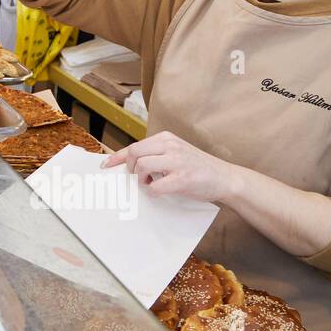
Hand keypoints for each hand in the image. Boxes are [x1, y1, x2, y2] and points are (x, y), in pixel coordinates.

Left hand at [102, 131, 241, 202]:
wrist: (226, 178)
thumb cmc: (197, 167)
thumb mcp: (175, 153)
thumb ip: (156, 154)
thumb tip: (128, 163)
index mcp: (166, 138)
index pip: (134, 146)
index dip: (116, 157)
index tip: (105, 165)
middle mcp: (170, 146)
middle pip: (134, 153)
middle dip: (130, 168)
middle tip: (138, 177)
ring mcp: (177, 161)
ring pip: (142, 166)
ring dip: (141, 179)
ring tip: (151, 183)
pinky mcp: (183, 178)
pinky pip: (155, 186)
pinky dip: (153, 191)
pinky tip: (160, 191)